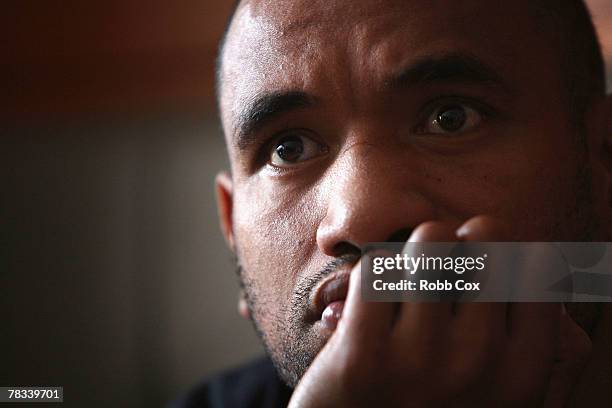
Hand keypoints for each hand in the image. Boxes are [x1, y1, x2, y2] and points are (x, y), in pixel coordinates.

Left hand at [288, 216, 590, 407]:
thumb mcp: (506, 394)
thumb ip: (539, 345)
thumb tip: (546, 273)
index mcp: (524, 371)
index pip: (536, 262)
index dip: (503, 250)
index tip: (479, 265)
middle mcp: (480, 362)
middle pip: (486, 236)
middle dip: (460, 239)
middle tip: (440, 266)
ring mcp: (420, 360)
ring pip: (429, 239)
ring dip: (415, 251)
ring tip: (406, 281)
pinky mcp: (362, 355)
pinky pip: (375, 268)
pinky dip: (371, 275)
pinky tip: (369, 305)